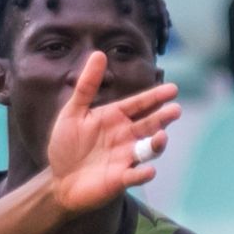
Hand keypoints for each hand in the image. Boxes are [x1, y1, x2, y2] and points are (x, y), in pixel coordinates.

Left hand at [44, 51, 180, 213]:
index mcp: (116, 117)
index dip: (155, 97)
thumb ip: (87, 86)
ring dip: (156, 143)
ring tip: (161, 136)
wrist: (58, 179)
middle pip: (149, 124)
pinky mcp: (120, 179)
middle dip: (163, 118)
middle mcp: (126, 136)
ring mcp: (125, 157)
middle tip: (174, 110)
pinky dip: (143, 173)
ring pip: (148, 149)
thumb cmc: (66, 144)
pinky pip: (135, 175)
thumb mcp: (73, 112)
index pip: (139, 104)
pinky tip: (149, 170)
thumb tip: (98, 54)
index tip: (172, 89)